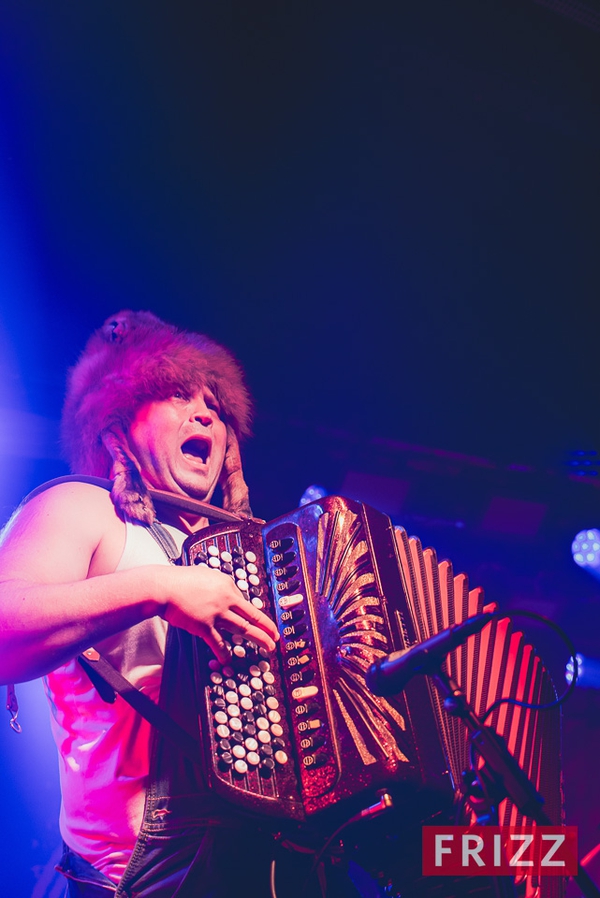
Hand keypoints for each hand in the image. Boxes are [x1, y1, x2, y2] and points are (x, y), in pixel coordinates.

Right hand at [157, 564, 278, 662]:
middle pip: (253, 615)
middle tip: (276, 635)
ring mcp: (217, 613)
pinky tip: (229, 660)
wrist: (162, 587)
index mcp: (226, 584)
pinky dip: (224, 652)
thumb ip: (215, 586)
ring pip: (244, 628)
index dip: (252, 613)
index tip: (259, 621)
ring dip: (259, 639)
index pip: (244, 601)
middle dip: (267, 627)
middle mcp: (226, 598)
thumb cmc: (178, 581)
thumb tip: (223, 594)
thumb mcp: (204, 575)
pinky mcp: (204, 625)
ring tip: (268, 647)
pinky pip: (218, 642)